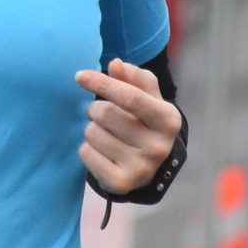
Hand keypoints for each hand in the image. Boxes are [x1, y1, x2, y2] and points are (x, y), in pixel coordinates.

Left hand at [74, 58, 181, 194]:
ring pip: (93, 133)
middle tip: (101, 113)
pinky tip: (101, 151)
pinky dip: (86, 148)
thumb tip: (116, 64)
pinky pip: (86, 153)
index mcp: (168, 120)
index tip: (79, 76)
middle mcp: (159, 146)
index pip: (130, 96)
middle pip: (105, 113)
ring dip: (91, 128)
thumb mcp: (147, 97)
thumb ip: (134, 77)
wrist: (149, 167)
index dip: (102, 83)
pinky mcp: (122, 183)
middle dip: (95, 108)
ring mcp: (142, 168)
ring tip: (105, 133)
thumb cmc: (144, 121)